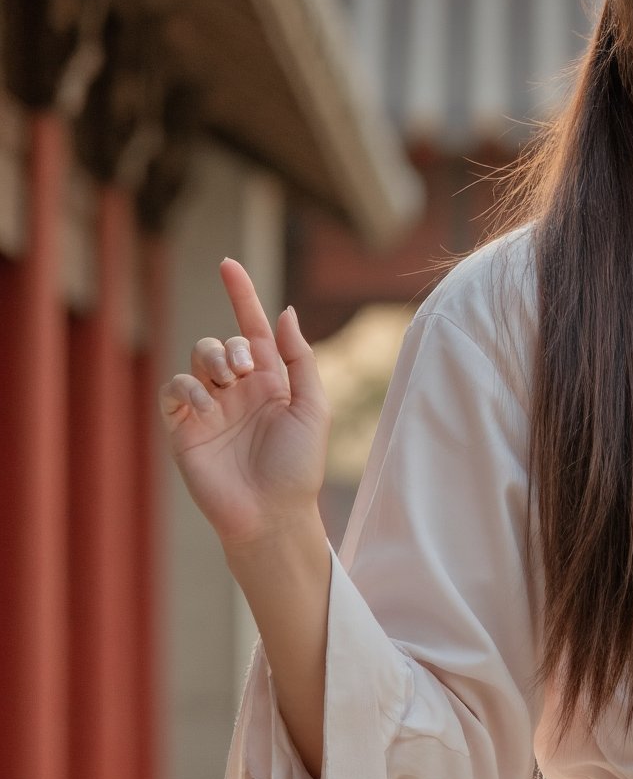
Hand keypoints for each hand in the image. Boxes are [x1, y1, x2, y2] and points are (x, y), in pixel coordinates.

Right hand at [158, 259, 329, 556]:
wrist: (271, 514)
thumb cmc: (298, 467)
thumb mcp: (313, 407)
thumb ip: (299, 358)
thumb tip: (284, 312)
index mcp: (270, 381)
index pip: (252, 328)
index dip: (241, 295)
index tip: (227, 264)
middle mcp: (238, 390)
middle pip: (221, 341)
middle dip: (230, 345)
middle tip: (245, 371)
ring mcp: (209, 407)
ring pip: (196, 357)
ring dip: (211, 359)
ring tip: (228, 385)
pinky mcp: (184, 427)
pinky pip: (173, 389)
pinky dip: (187, 387)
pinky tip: (206, 406)